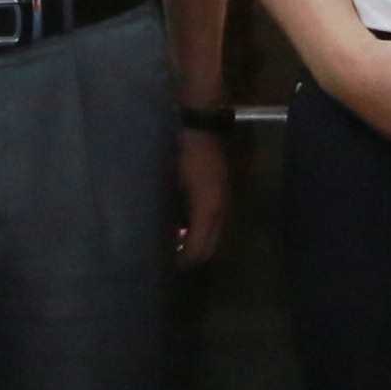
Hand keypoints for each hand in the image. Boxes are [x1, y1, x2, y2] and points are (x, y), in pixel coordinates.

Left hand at [171, 124, 233, 268]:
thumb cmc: (183, 152)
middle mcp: (221, 210)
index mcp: (208, 209)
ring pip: (215, 234)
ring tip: (177, 245)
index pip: (200, 249)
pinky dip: (202, 229)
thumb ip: (171, 211)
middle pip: (211, 247)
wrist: (201, 123)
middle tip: (171, 259)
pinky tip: (185, 225)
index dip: (184, 261)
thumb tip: (167, 235)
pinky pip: (214, 221)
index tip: (166, 266)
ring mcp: (224, 200)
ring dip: (199, 243)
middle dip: (193, 256)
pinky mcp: (221, 193)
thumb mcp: (172, 182)